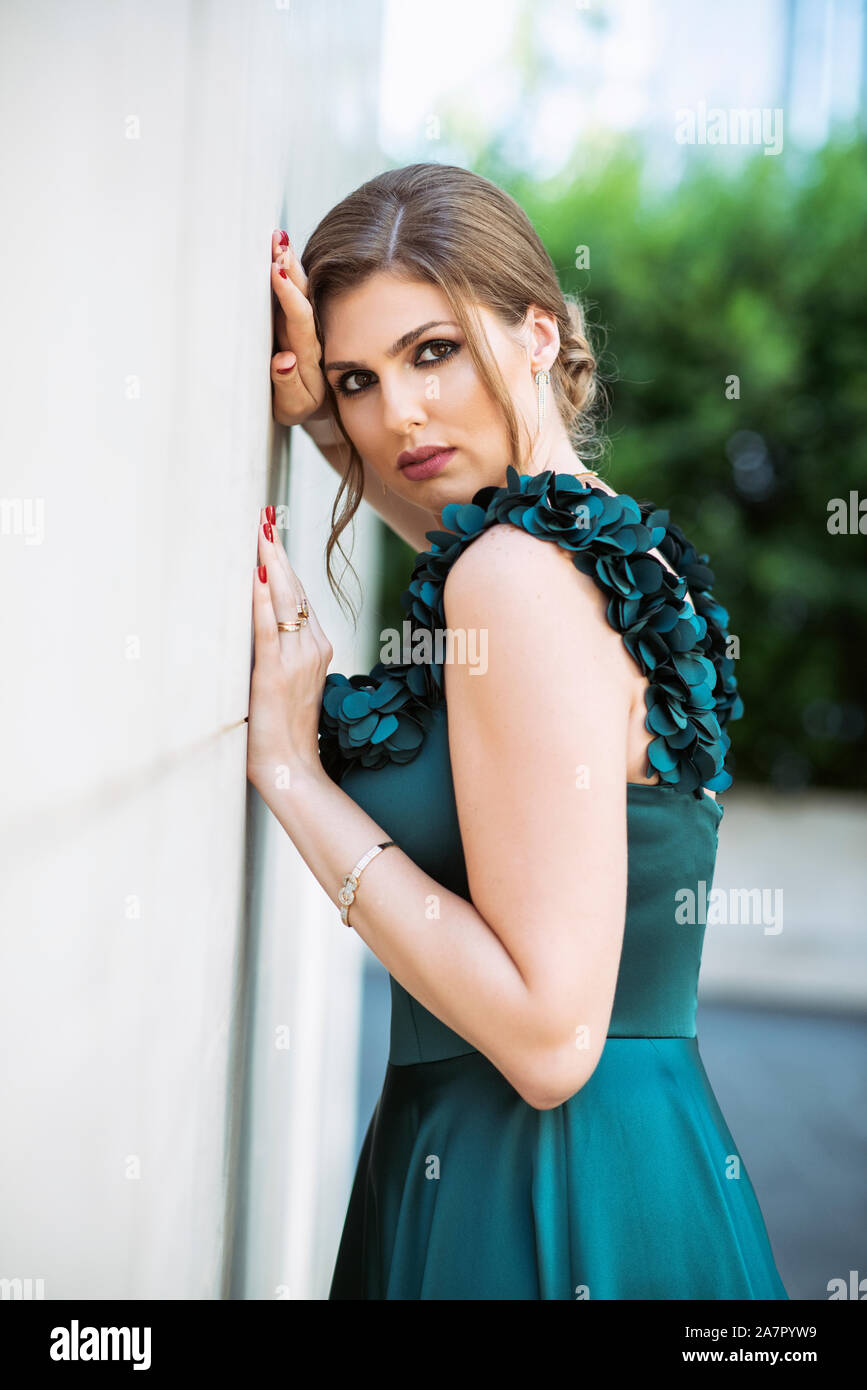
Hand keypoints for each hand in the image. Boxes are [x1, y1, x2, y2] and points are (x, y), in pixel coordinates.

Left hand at [247, 505, 332, 789]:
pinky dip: (263, 600)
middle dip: (278, 552)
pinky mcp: (276, 674)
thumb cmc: (282, 732)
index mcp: (317, 648)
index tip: (271, 537)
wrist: (291, 768)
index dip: (286, 566)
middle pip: (297, 590)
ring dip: (272, 565)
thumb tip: (256, 626)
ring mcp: (298, 660)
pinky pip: (268, 629)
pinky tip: (258, 576)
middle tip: (264, 518)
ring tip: (261, 533)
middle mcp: (314, 648)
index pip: (300, 597)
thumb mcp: (286, 684)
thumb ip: (278, 653)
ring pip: (286, 602)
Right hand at [270, 229, 329, 427]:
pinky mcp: (293, 320)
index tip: (276, 271)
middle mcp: (308, 333)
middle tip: (278, 241)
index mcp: (309, 354)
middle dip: (290, 269)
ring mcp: (301, 324)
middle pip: (302, 297)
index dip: (289, 296)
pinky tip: (277, 250)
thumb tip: (283, 359)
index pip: (300, 320)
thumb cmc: (297, 406)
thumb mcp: (292, 405)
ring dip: (288, 264)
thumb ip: (287, 385)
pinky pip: (291, 292)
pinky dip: (285, 271)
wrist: (313, 405)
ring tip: (277, 237)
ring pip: (298, 290)